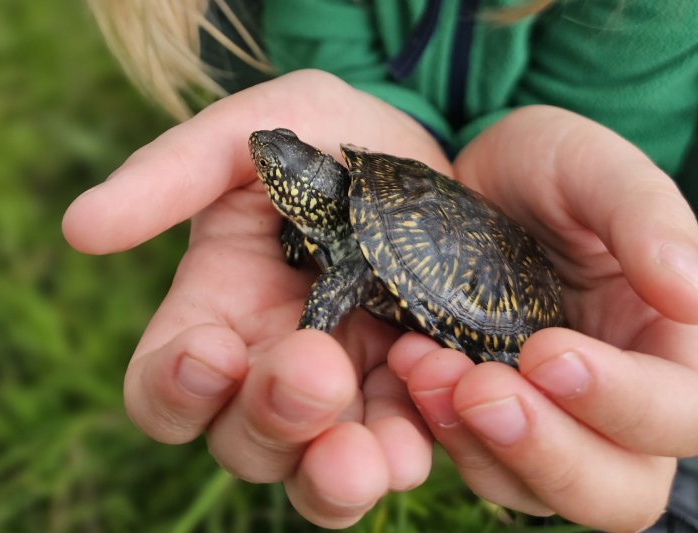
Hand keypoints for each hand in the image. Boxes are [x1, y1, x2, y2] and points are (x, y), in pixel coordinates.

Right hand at [62, 70, 448, 527]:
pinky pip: (397, 453)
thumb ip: (169, 174)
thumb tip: (78, 228)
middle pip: (241, 443)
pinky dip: (406, 454)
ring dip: (336, 476)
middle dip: (272, 420)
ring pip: (315, 474)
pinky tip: (433, 417)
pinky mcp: (407, 392)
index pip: (163, 388)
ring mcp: (342, 388)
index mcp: (215, 311)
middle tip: (318, 368)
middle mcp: (268, 366)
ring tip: (370, 454)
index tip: (214, 350)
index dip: (174, 389)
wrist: (420, 150)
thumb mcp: (246, 134)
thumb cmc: (320, 136)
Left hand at [389, 106, 697, 532]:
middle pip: (618, 489)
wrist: (461, 187)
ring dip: (479, 445)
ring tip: (424, 370)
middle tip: (479, 390)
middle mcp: (615, 402)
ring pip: (535, 491)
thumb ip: (644, 216)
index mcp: (666, 345)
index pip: (681, 412)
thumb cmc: (539, 172)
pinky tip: (406, 370)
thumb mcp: (588, 167)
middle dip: (548, 451)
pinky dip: (437, 431)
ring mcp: (545, 420)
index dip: (623, 401)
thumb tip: (692, 292)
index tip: (547, 352)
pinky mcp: (481, 422)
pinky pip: (471, 463)